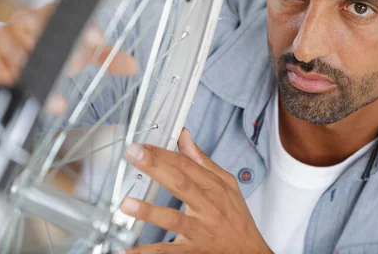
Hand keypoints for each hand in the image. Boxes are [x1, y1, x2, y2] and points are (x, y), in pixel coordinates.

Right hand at [0, 4, 138, 92]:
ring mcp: (2, 38)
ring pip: (16, 52)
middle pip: (35, 27)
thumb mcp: (78, 51)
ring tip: (54, 99)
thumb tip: (134, 66)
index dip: (82, 27)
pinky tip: (18, 92)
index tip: (97, 41)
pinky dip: (6, 82)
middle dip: (54, 50)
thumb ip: (105, 57)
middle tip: (72, 70)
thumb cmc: (43, 50)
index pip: (65, 14)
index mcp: (48, 15)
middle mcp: (23, 21)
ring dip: (34, 75)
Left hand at [120, 129, 271, 253]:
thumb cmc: (236, 217)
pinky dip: (148, 252)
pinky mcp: (194, 251)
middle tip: (132, 154)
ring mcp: (200, 230)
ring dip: (150, 211)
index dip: (162, 153)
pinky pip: (169, 252)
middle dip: (155, 167)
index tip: (141, 145)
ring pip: (174, 219)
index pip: (185, 164)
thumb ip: (201, 160)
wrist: (250, 253)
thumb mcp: (226, 184)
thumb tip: (183, 135)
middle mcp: (207, 206)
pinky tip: (128, 249)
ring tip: (126, 204)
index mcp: (213, 187)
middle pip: (180, 183)